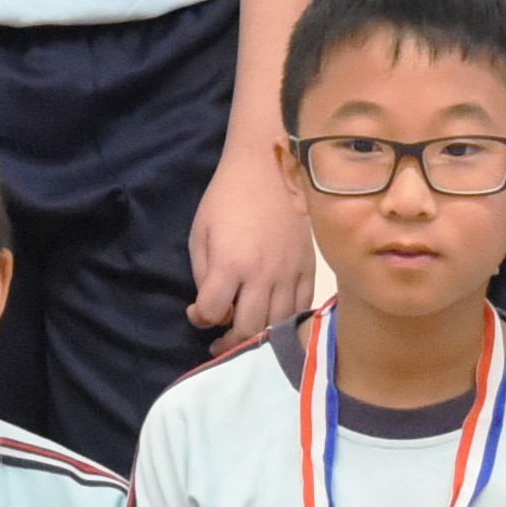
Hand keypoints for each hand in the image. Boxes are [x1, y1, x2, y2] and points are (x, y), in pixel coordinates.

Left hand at [182, 139, 319, 342]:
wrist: (267, 166)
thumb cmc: (226, 197)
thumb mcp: (200, 233)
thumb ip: (203, 274)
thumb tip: (211, 307)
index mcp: (231, 264)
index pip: (212, 312)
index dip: (199, 318)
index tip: (196, 311)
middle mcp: (262, 274)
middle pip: (248, 328)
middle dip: (229, 340)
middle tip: (220, 340)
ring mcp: (290, 272)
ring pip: (277, 324)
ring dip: (258, 335)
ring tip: (246, 332)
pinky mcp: (309, 267)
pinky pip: (302, 307)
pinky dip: (287, 320)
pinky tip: (274, 317)